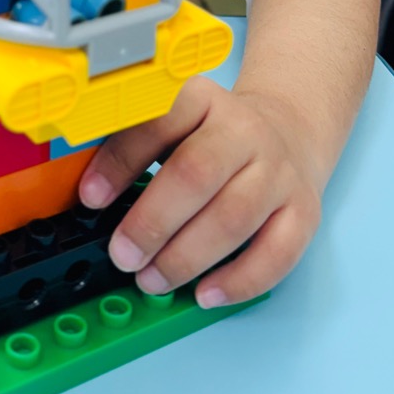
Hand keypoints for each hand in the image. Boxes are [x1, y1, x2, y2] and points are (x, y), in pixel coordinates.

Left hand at [78, 76, 322, 306]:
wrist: (289, 130)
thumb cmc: (214, 137)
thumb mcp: (176, 122)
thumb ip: (136, 146)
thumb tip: (88, 193)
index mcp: (203, 99)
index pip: (158, 122)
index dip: (121, 162)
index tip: (90, 198)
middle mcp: (245, 130)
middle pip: (196, 174)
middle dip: (152, 223)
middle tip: (122, 255)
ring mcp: (279, 171)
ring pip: (233, 218)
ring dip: (185, 258)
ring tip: (151, 280)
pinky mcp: (305, 211)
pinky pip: (277, 253)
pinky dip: (238, 281)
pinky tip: (204, 295)